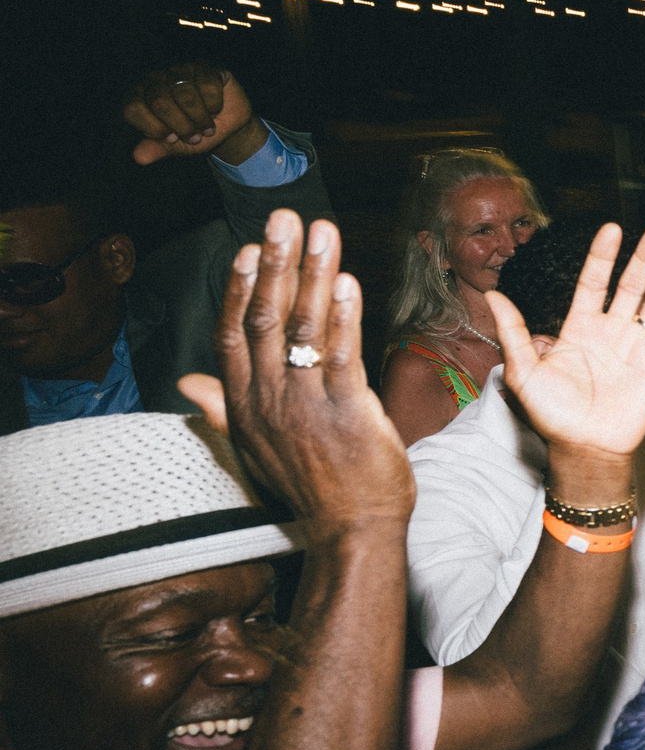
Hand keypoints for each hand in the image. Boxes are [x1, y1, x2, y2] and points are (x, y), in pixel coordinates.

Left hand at [123, 62, 263, 165]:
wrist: (227, 127)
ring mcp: (180, 70)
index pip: (133, 108)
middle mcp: (155, 80)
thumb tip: (139, 157)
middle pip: (159, 101)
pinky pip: (207, 84)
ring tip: (208, 128)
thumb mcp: (176, 147)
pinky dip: (215, 104)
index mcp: (139, 97)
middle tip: (195, 138)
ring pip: (184, 93)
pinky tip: (216, 109)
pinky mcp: (204, 67)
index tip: (173, 139)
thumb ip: (158, 149)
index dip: (154, 128)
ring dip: (201, 119)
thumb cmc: (195, 134)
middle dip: (182, 126)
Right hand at [179, 212, 413, 534]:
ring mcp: (306, 407)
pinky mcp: (347, 415)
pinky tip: (347, 283)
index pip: (232, 335)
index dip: (238, 289)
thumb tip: (187, 384)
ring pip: (303, 330)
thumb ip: (223, 408)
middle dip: (275, 264)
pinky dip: (344, 318)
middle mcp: (269, 401)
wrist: (351, 531)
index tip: (248, 248)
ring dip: (313, 275)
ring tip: (321, 232)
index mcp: (245, 405)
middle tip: (284, 218)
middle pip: (263, 319)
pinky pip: (342, 358)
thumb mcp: (254, 447)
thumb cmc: (311, 486)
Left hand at [490, 224, 644, 463]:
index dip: (603, 256)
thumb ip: (513, 332)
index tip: (612, 229)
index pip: (593, 282)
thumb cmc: (553, 414)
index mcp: (579, 328)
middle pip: (630, 284)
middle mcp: (610, 330)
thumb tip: (492, 296)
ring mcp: (635, 343)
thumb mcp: (524, 371)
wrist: (586, 446)